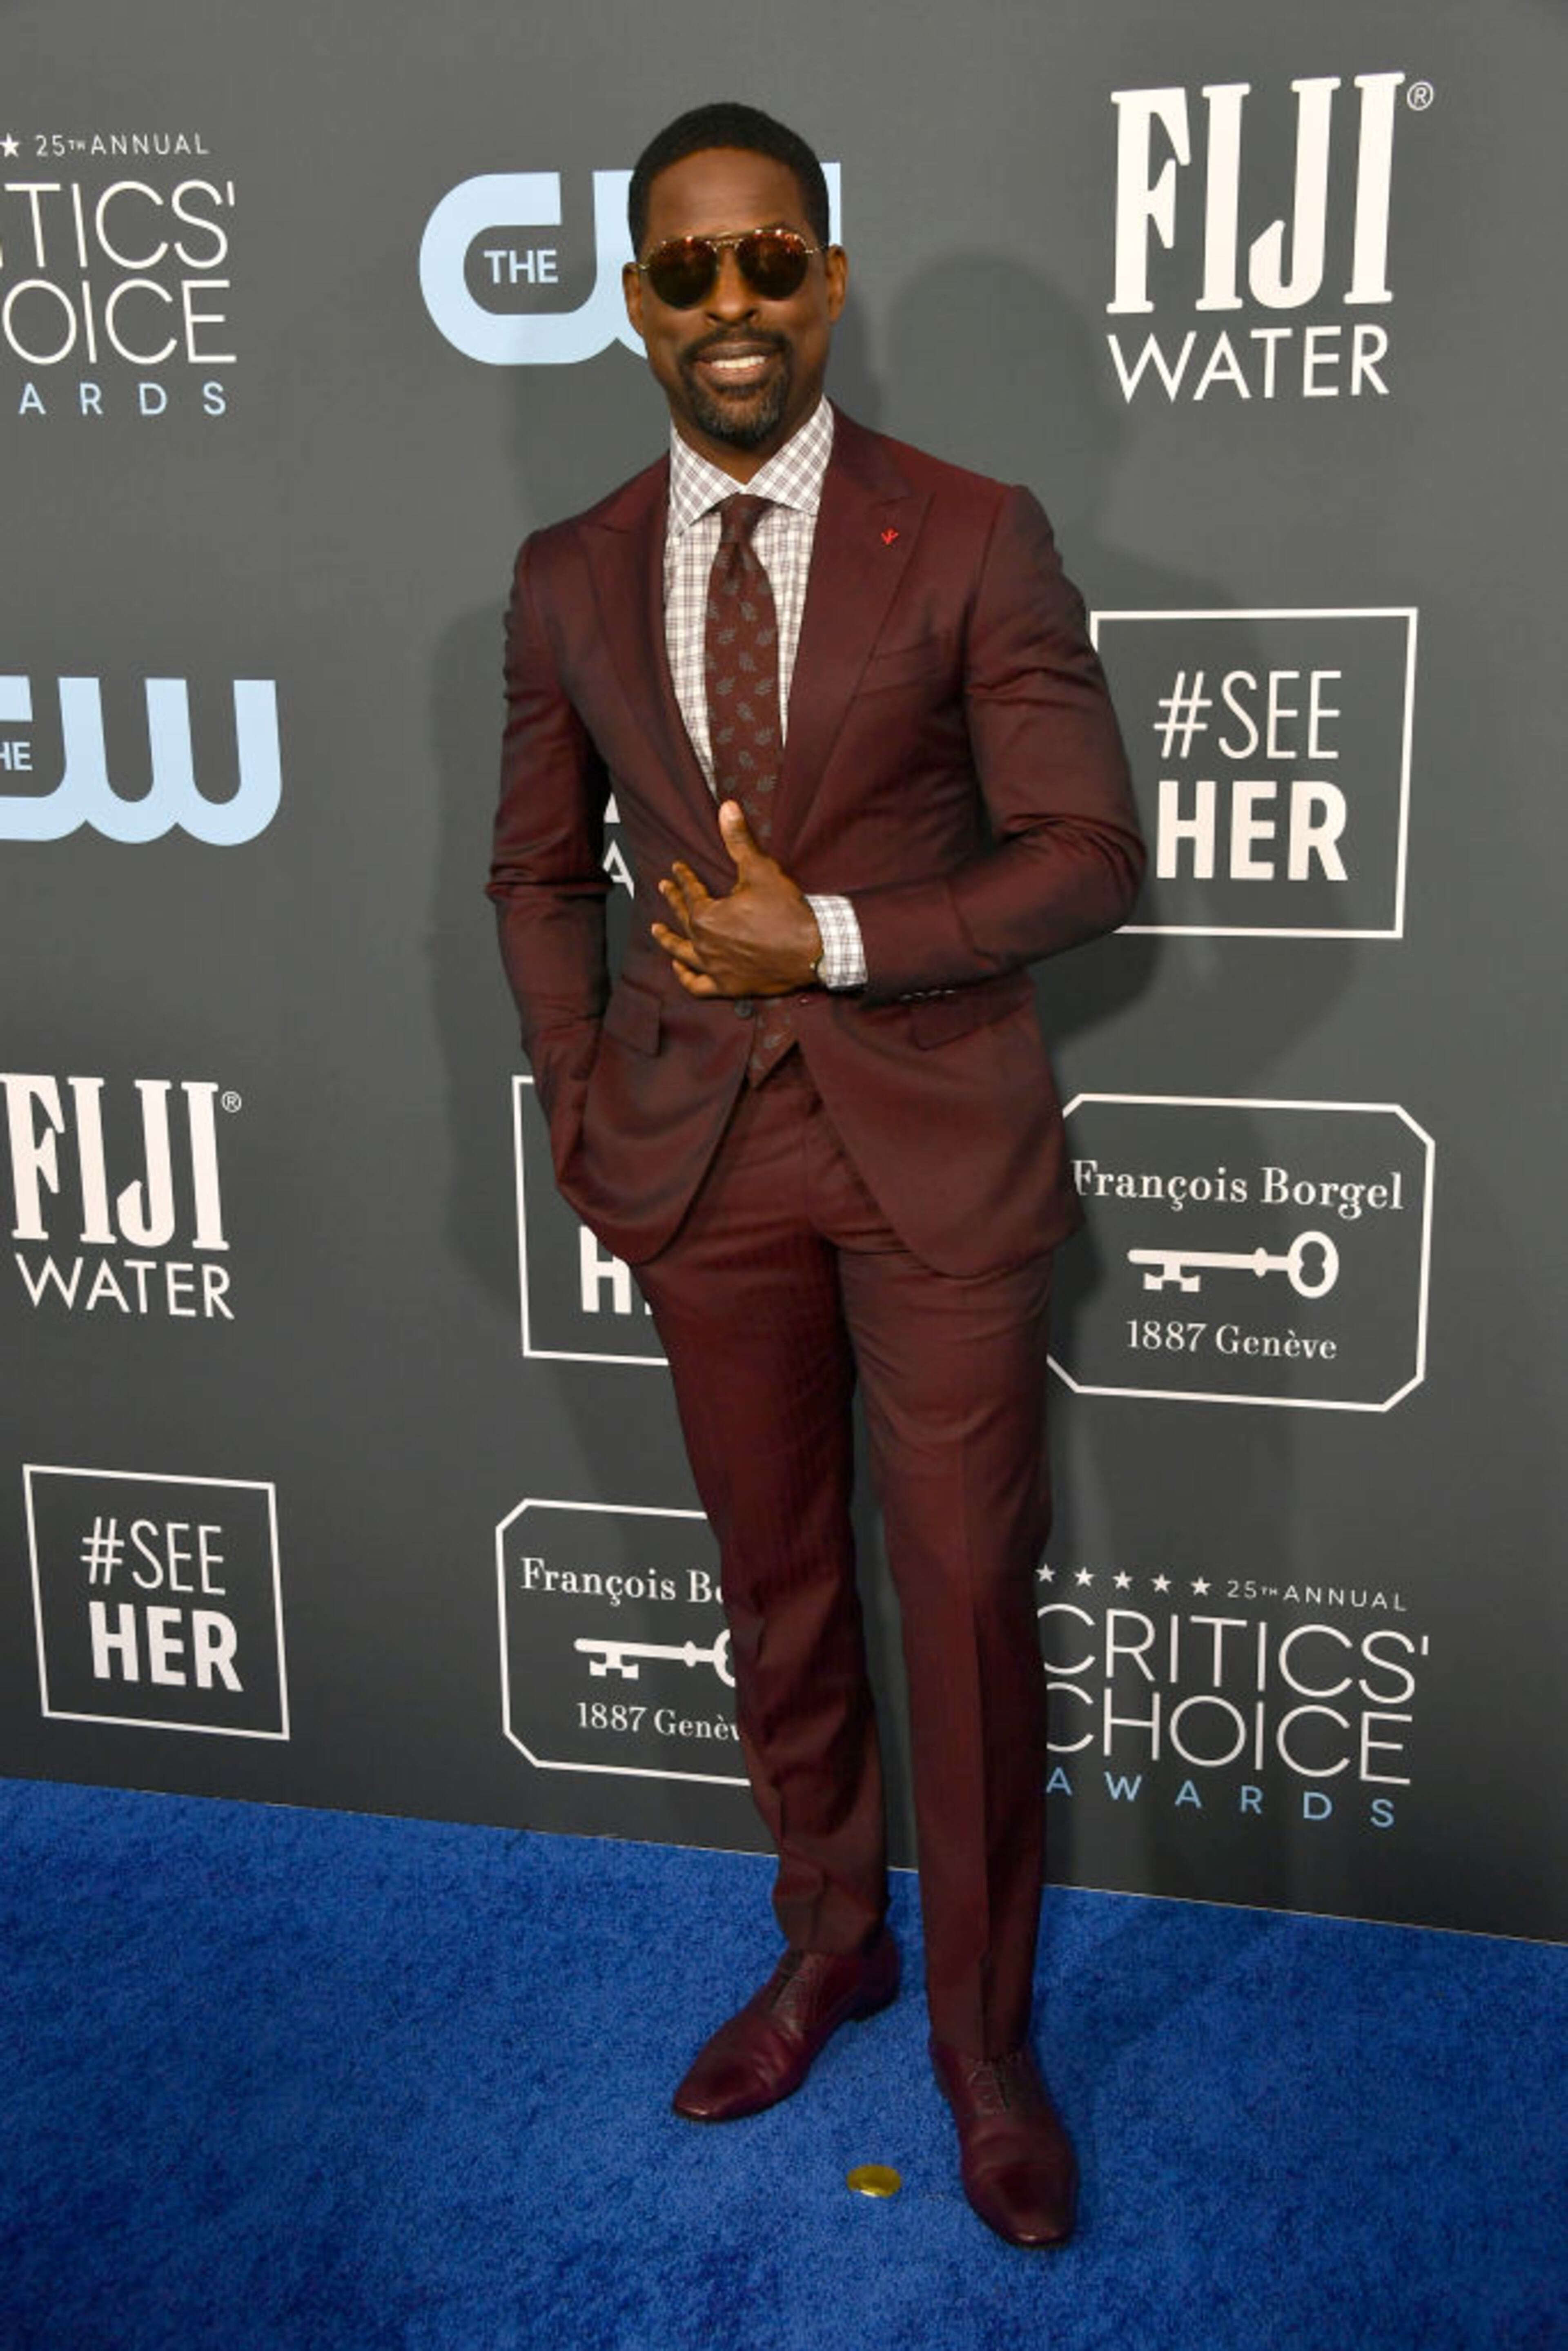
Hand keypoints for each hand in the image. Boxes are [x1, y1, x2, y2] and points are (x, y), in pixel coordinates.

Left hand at [651, 801, 823, 997]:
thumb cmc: (787, 911)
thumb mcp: (761, 870)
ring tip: (657, 930)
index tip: (677, 868)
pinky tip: (680, 968)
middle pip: (682, 919)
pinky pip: (697, 986)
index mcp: (707, 916)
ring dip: (667, 940)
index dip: (683, 877)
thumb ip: (739, 840)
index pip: (689, 892)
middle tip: (664, 887)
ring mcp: (714, 968)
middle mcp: (705, 944)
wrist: (812, 951)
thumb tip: (727, 808)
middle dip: (672, 900)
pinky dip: (685, 977)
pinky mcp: (728, 987)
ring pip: (681, 953)